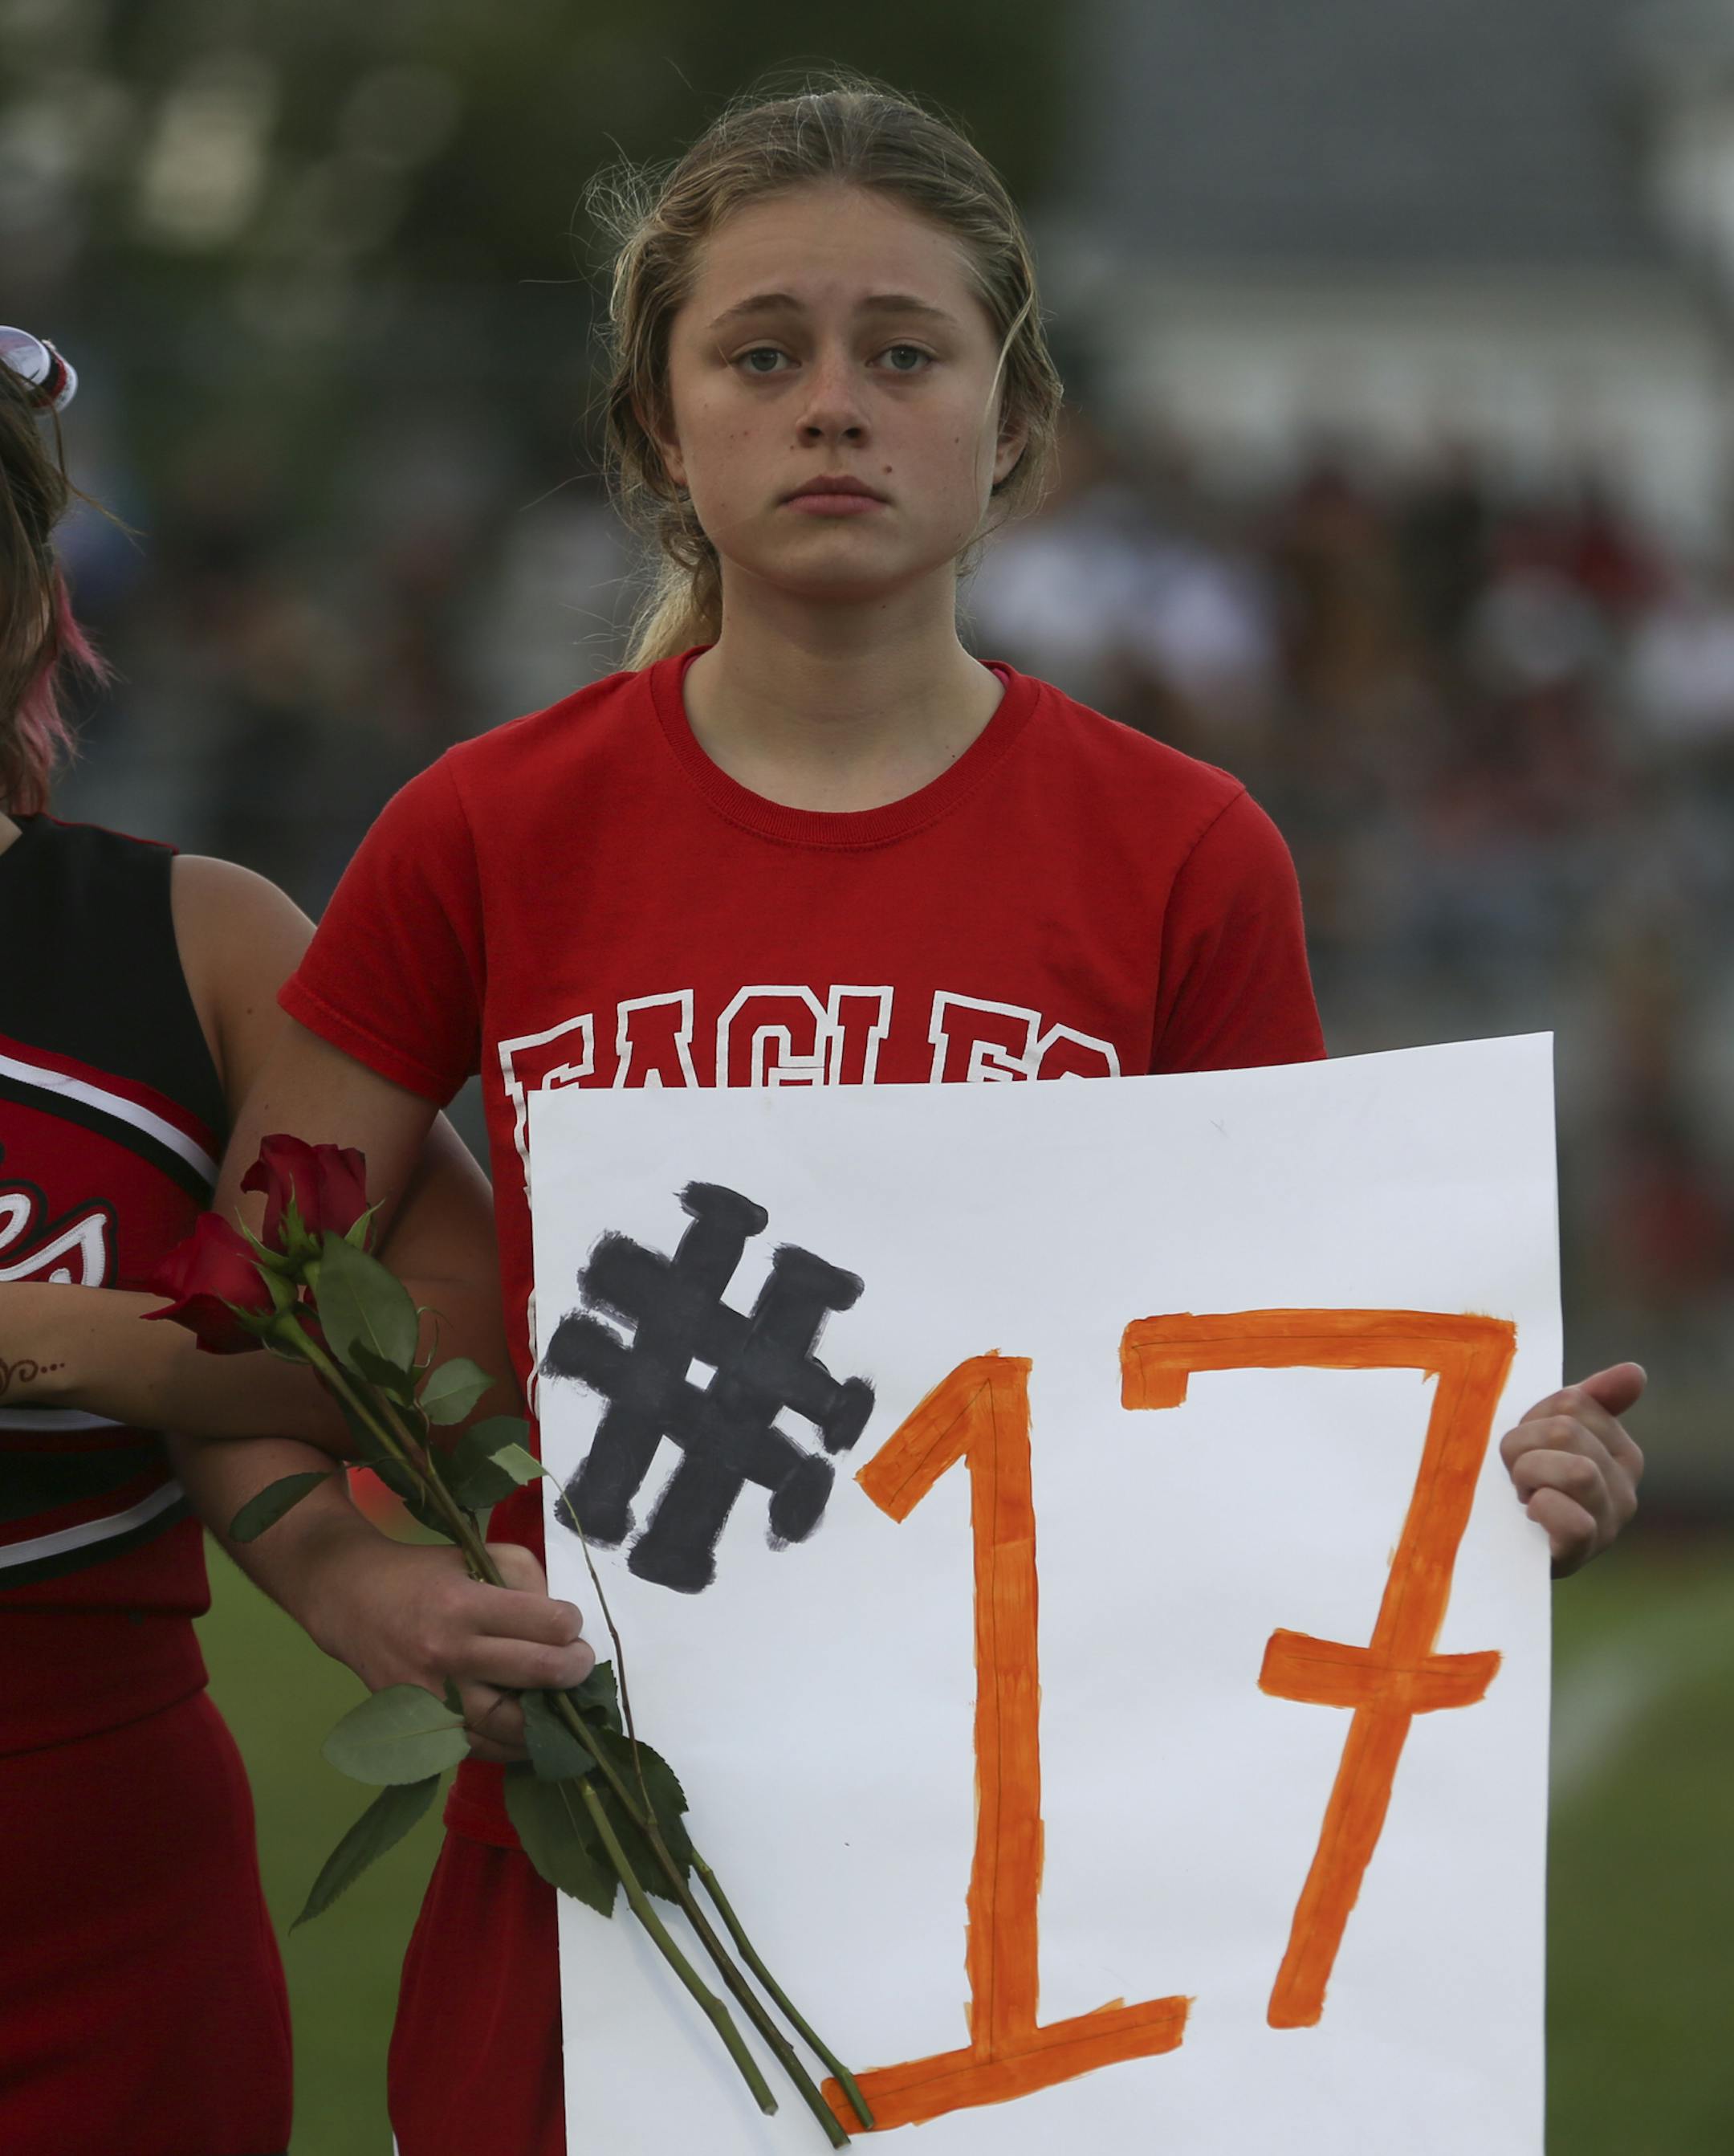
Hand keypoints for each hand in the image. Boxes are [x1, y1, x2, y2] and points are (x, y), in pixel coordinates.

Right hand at [303, 1529, 594, 1762]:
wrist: (350, 1600)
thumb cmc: (423, 1574)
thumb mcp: (477, 1554)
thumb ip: (528, 1579)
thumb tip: (564, 1624)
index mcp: (465, 1605)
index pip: (546, 1624)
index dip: (571, 1624)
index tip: (571, 1624)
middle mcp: (449, 1654)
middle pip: (536, 1673)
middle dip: (574, 1670)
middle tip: (581, 1665)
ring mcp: (432, 1697)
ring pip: (509, 1727)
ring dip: (549, 1721)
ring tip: (562, 1705)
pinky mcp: (419, 1726)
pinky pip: (477, 1749)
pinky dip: (510, 1747)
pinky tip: (528, 1732)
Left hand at [1499, 1363, 1644, 1576]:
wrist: (1505, 1548)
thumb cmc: (1528, 1483)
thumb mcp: (1551, 1436)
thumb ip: (1590, 1400)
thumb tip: (1635, 1372)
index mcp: (1622, 1452)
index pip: (1572, 1402)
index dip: (1533, 1418)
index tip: (1528, 1447)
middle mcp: (1625, 1488)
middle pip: (1566, 1432)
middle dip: (1523, 1447)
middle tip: (1517, 1474)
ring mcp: (1609, 1524)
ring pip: (1577, 1472)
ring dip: (1529, 1475)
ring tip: (1523, 1493)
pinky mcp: (1584, 1554)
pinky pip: (1573, 1521)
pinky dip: (1543, 1511)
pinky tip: (1533, 1515)